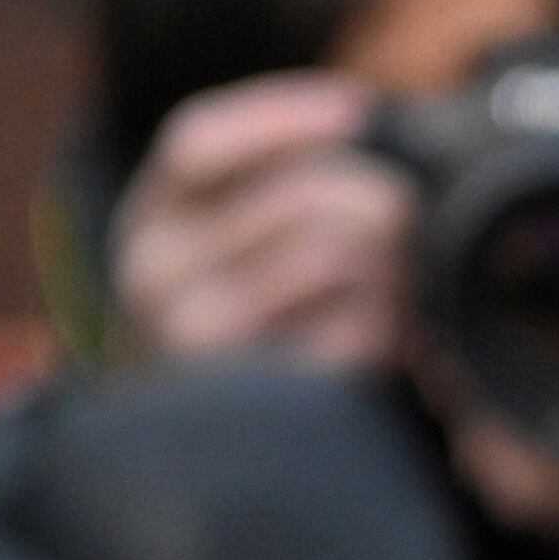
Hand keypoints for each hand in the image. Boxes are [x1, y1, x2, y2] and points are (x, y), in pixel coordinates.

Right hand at [109, 74, 410, 370]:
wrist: (209, 452)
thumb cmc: (241, 324)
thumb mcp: (223, 243)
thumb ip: (270, 184)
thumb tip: (364, 123)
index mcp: (147, 218)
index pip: (199, 143)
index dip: (282, 116)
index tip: (357, 107)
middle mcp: (155, 273)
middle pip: (294, 198)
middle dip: (374, 197)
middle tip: (411, 213)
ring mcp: (198, 338)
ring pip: (329, 258)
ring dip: (390, 262)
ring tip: (403, 279)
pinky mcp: (257, 398)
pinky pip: (353, 333)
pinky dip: (391, 325)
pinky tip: (395, 334)